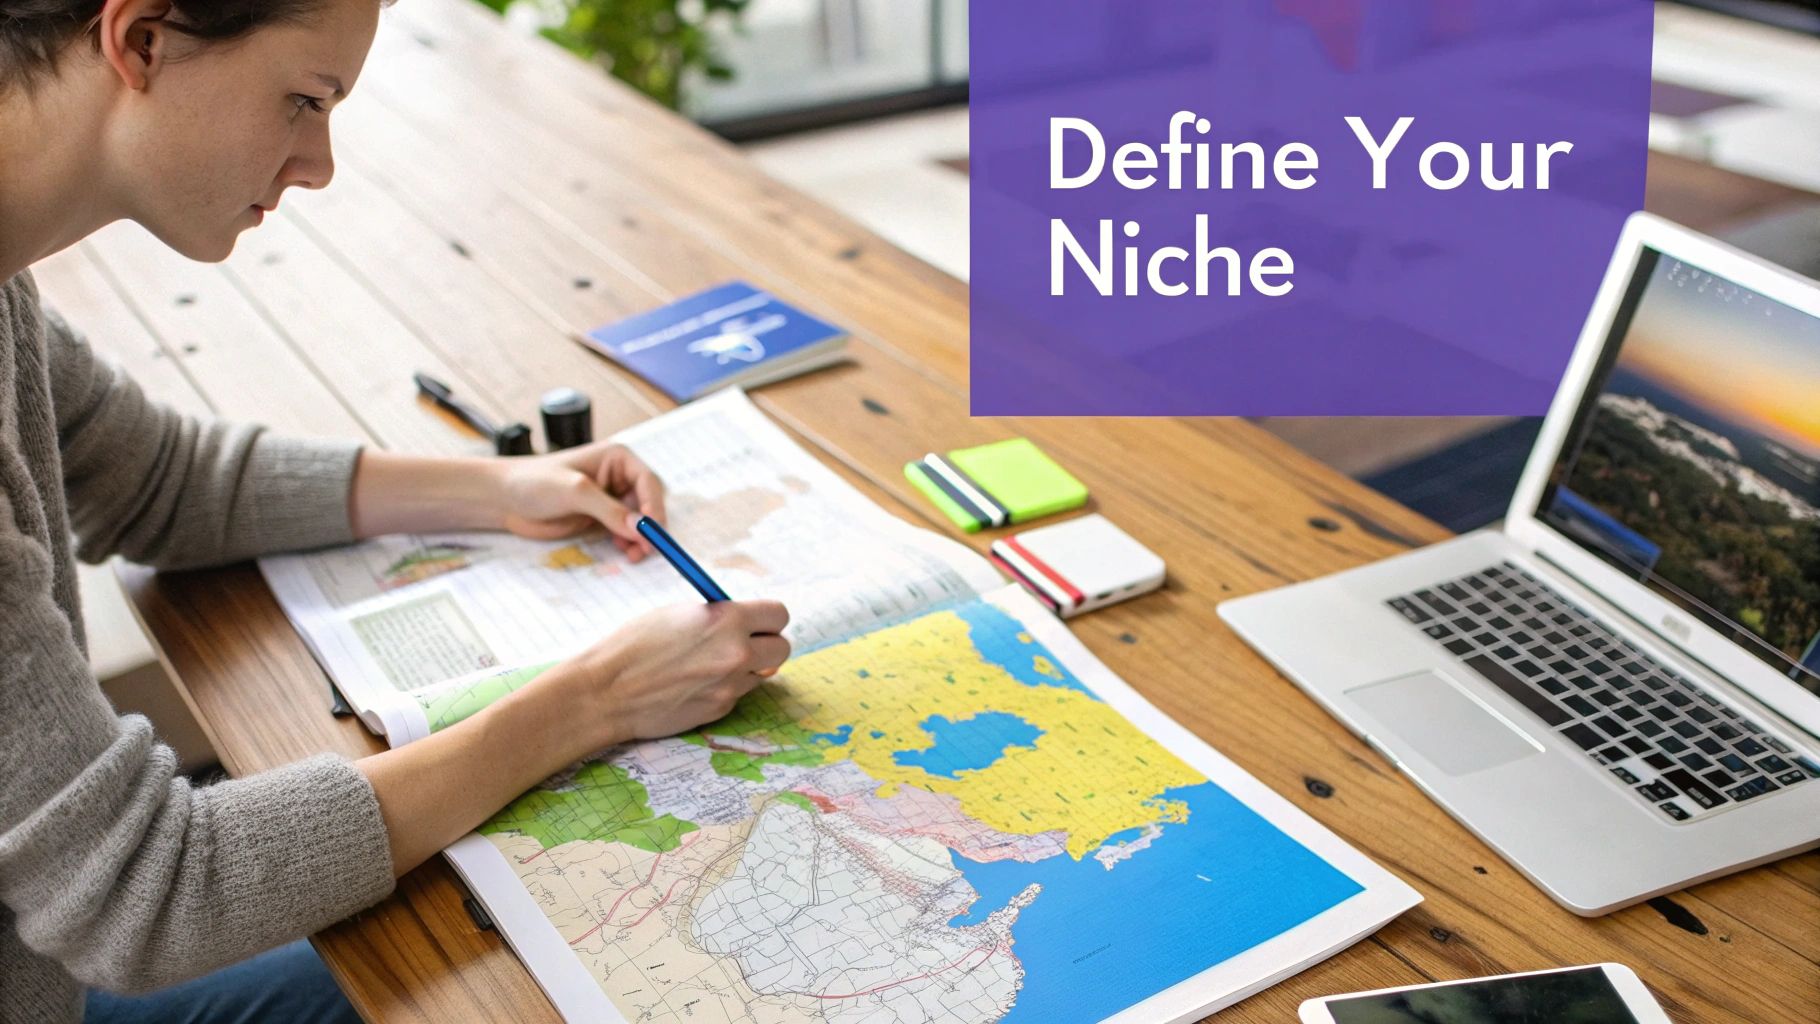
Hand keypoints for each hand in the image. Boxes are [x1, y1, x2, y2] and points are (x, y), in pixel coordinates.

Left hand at [494, 442, 666, 558]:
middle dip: (651, 526)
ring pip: (639, 521)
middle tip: (648, 548)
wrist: (504, 499)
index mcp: (617, 458)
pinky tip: (623, 551)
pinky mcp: (601, 517)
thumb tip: (641, 528)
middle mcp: (618, 476)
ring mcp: (610, 498)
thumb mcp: (575, 492)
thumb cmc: (534, 482)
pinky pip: (625, 532)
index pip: (648, 482)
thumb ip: (610, 510)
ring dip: (641, 538)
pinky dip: (629, 543)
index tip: (653, 531)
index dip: (655, 507)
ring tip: (635, 554)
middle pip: (649, 502)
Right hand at [563, 600, 790, 748]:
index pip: (778, 614)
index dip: (767, 617)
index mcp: (727, 619)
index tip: (757, 621)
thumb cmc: (635, 645)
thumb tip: (746, 621)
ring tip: (708, 664)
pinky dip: (724, 687)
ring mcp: (731, 685)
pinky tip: (693, 684)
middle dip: (767, 644)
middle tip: (745, 642)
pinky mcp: (721, 710)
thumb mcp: (679, 614)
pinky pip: (737, 693)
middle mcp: (737, 653)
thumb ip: (719, 616)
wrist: (606, 691)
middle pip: (782, 648)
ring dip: (745, 668)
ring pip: (760, 674)